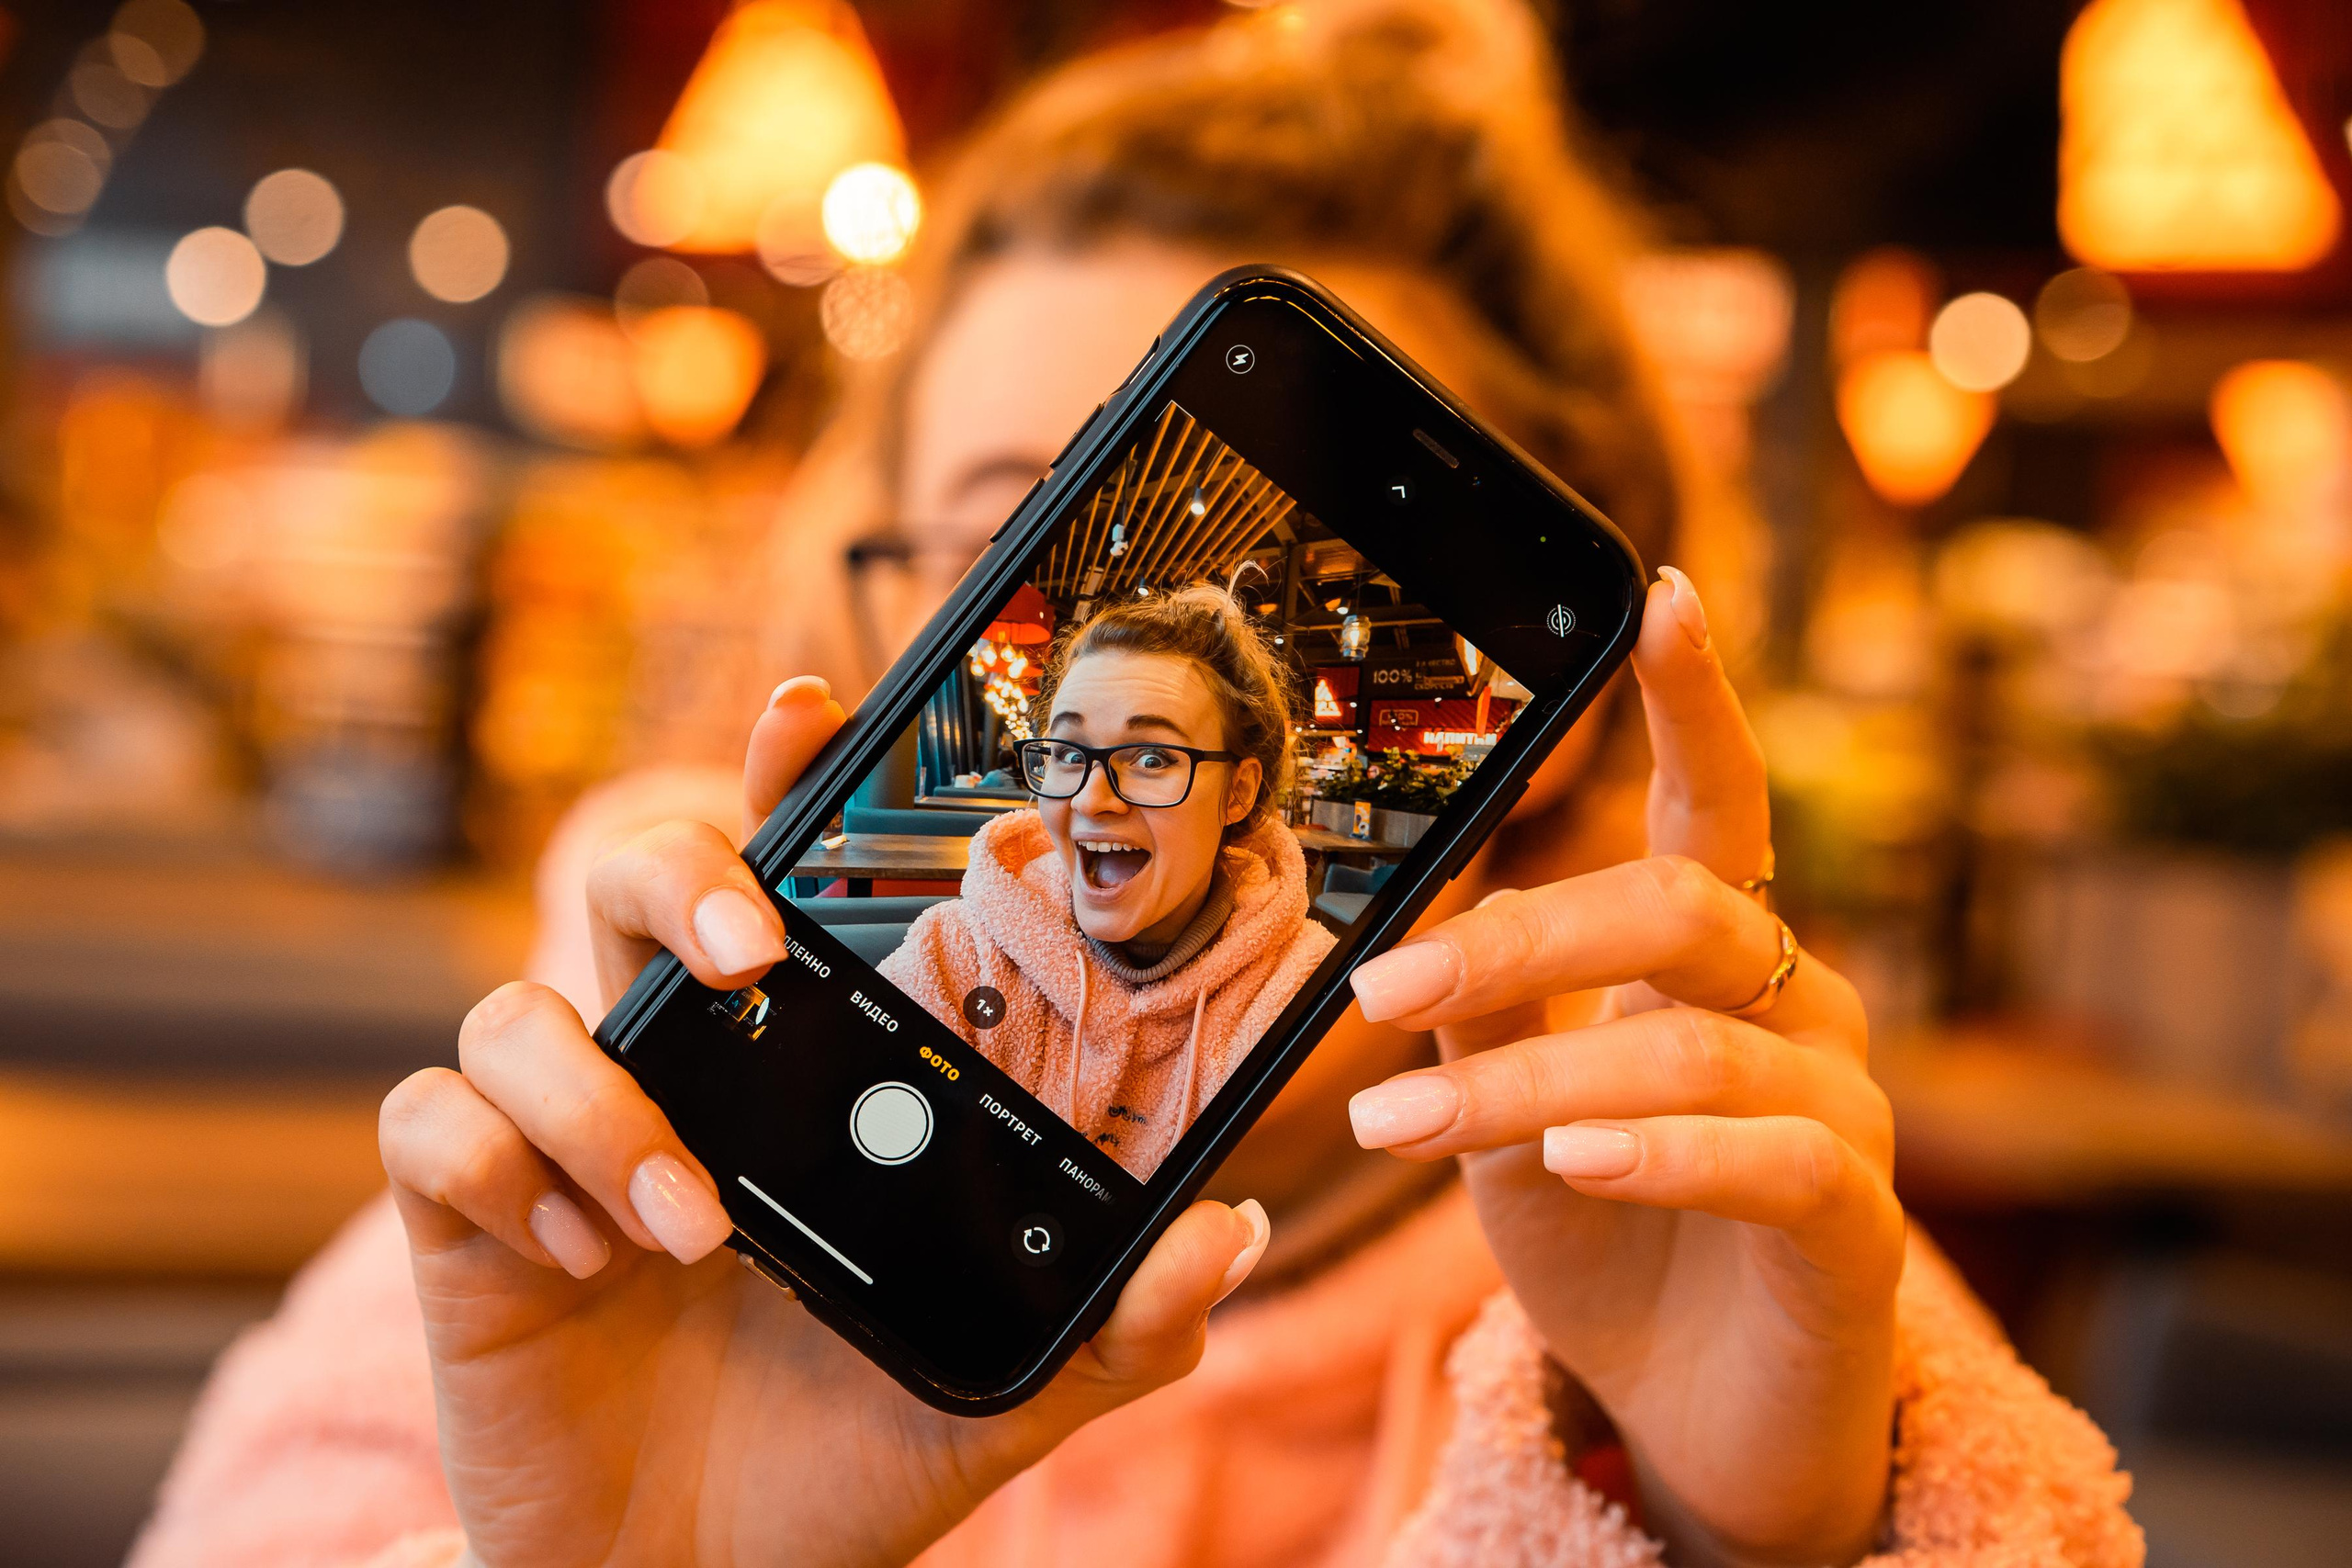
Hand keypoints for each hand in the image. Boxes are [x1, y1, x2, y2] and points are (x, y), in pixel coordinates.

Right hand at [381, 677, 1270, 1567]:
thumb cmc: (843, 1469)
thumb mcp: (1000, 1394)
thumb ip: (1117, 1323)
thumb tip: (1233, 1231)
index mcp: (799, 1088)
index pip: (780, 890)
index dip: (780, 782)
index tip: (813, 705)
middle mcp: (675, 1083)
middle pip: (631, 889)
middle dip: (680, 879)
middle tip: (747, 952)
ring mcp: (558, 1147)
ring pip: (512, 1008)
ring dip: (599, 1098)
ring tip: (688, 1227)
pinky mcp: (466, 1225)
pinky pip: (431, 1127)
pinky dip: (501, 1173)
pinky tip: (579, 1260)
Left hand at [1344, 572, 1901, 1567]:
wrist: (1686, 1415)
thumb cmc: (1604, 1238)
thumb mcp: (1509, 1105)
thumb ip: (1482, 1005)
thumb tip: (1405, 918)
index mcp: (1720, 957)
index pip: (1718, 805)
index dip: (1696, 702)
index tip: (1660, 597)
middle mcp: (1802, 1004)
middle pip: (1676, 909)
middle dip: (1517, 937)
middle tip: (1379, 985)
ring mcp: (1844, 1109)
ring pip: (1689, 1046)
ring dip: (1527, 1080)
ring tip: (1403, 1123)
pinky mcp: (1857, 1221)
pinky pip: (1768, 1157)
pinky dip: (1657, 1151)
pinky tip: (1570, 1154)